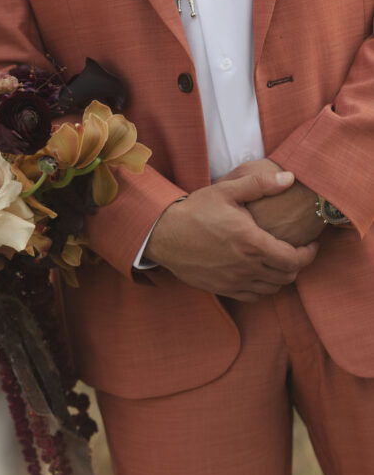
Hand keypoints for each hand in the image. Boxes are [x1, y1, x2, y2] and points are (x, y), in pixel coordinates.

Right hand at [144, 169, 319, 301]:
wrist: (163, 234)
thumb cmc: (194, 211)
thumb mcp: (227, 190)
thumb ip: (260, 183)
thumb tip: (289, 177)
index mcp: (251, 243)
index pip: (294, 259)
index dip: (309, 254)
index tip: (311, 245)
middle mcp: (245, 267)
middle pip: (286, 277)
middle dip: (297, 265)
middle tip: (298, 252)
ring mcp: (233, 281)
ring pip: (271, 290)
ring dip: (281, 278)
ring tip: (280, 263)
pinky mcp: (221, 289)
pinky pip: (252, 297)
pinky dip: (263, 288)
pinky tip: (260, 275)